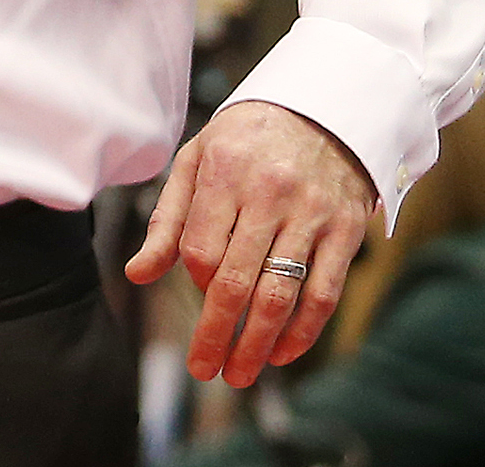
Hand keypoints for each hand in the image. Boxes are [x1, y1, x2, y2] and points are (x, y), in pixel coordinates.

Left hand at [124, 100, 378, 387]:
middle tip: (205, 370)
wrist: (323, 109)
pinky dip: (304, 330)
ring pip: (282, 294)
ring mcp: (312, 216)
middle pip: (237, 281)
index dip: (194, 280)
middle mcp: (270, 196)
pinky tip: (283, 353)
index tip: (196, 291)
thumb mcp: (196, 162)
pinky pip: (324, 292)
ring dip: (258, 343)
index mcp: (225, 174)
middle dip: (218, 334)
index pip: (201, 249)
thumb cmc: (246, 140)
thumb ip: (168, 219)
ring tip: (240, 373)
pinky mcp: (347, 231)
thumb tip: (137, 274)